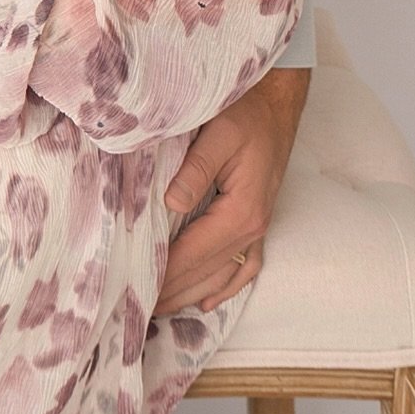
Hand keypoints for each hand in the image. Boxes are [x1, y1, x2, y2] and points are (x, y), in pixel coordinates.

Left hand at [155, 65, 310, 313]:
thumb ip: (195, 170)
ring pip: (223, 275)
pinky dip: (228, 287)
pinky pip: (245, 266)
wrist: (276, 102)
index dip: (166, 273)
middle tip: (139, 311)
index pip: (194, 253)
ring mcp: (259, 228)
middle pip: (207, 271)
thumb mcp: (218, 133)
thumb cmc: (245, 112)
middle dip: (174, 291)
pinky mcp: (258, 221)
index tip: (138, 289)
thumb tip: (171, 204)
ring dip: (194, 294)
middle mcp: (252, 228)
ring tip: (163, 311)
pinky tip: (210, 301)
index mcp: (241, 212)